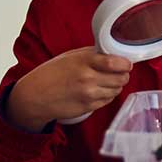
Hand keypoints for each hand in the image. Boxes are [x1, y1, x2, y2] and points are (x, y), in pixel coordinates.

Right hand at [6, 48, 132, 130]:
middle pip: (121, 78)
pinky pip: (108, 100)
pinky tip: (98, 90)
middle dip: (123, 75)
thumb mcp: (70, 56)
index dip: (126, 64)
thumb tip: (113, 54)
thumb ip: (92, 54)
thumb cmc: (51, 73)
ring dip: (116, 86)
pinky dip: (107, 95)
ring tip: (105, 82)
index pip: (116, 63)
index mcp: (84, 61)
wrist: (34, 96)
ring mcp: (89, 94)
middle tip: (118, 73)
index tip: (126, 63)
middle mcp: (88, 78)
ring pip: (117, 90)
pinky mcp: (89, 107)